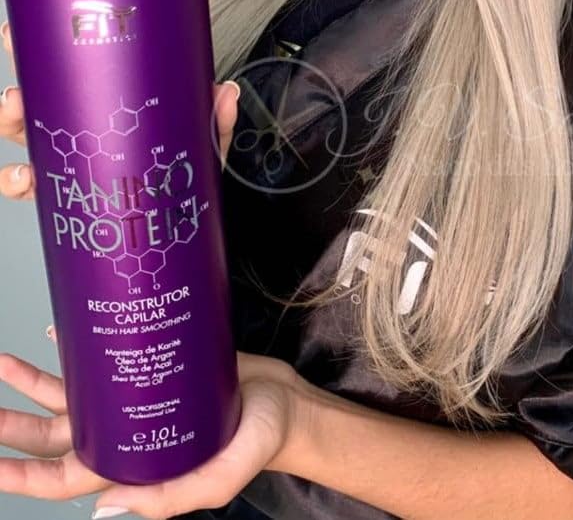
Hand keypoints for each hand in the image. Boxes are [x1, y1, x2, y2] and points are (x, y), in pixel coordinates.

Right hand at [0, 19, 240, 197]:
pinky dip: (17, 181)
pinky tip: (25, 176)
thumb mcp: (205, 146)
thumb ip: (216, 122)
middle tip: (17, 87)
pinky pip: (32, 190)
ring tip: (16, 115)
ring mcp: (72, 166)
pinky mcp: (68, 200)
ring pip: (25, 141)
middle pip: (35, 106)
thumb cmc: (188, 179)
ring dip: (11, 125)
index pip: (69, 76)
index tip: (18, 35)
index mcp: (107, 110)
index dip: (40, 53)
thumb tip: (226, 93)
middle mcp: (82, 134)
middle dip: (16, 93)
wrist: (188, 231)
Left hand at [0, 335, 308, 518]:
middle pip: (53, 435)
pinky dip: (76, 347)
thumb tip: (104, 509)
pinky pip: (102, 358)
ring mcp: (133, 401)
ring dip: (32, 382)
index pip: (61, 478)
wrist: (283, 401)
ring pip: (69, 396)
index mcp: (132, 469)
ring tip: (2, 362)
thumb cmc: (257, 443)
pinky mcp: (149, 366)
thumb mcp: (219, 479)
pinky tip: (55, 332)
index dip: (21, 473)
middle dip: (13, 424)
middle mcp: (123, 436)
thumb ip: (168, 499)